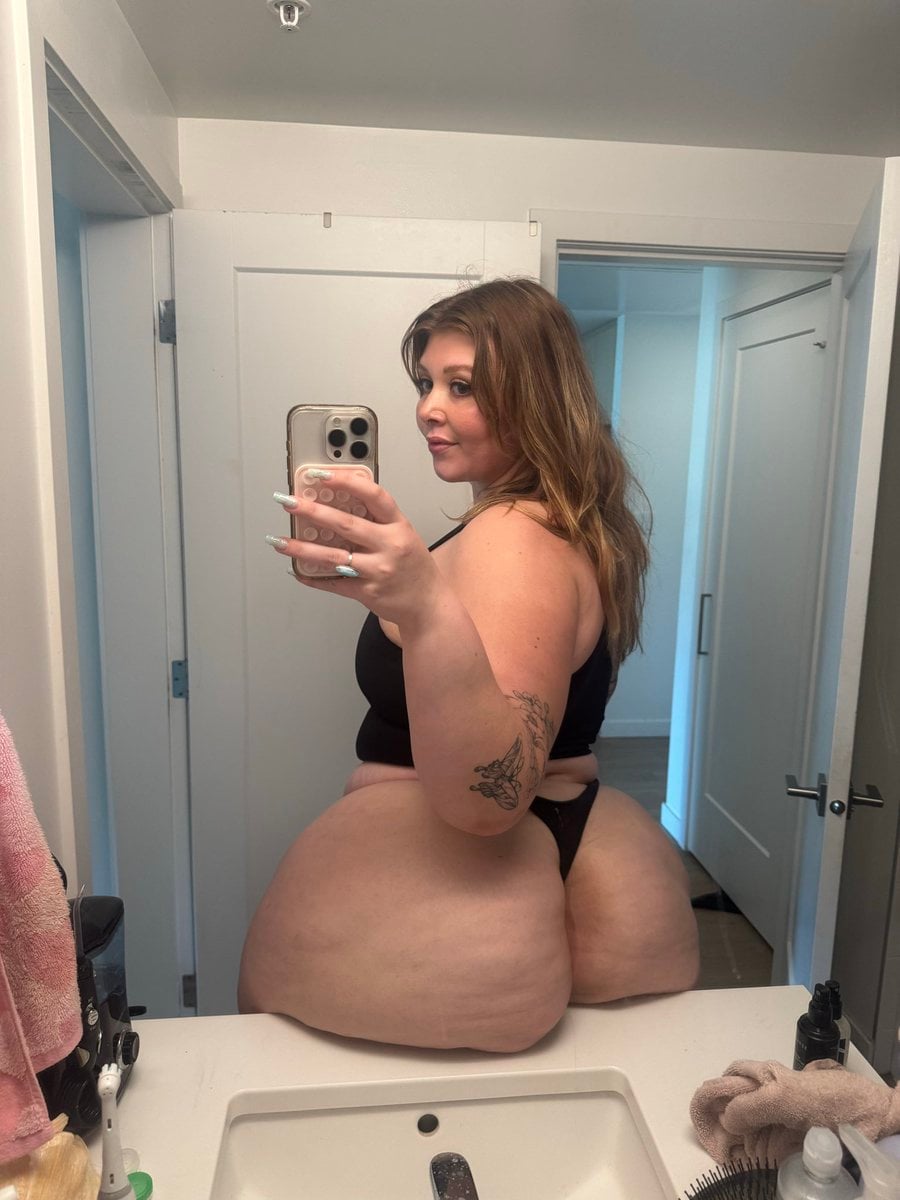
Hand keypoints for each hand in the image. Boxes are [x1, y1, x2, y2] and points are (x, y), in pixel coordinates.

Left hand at [269, 470, 442, 626]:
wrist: (429, 605)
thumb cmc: (414, 568)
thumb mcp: (405, 535)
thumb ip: (377, 520)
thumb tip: (338, 503)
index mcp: (399, 526)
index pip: (374, 495)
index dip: (346, 482)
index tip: (322, 475)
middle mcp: (390, 546)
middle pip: (346, 524)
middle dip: (312, 511)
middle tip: (289, 502)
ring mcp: (378, 571)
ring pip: (333, 556)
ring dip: (302, 548)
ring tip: (279, 541)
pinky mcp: (368, 592)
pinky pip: (334, 583)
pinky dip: (313, 577)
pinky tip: (297, 570)